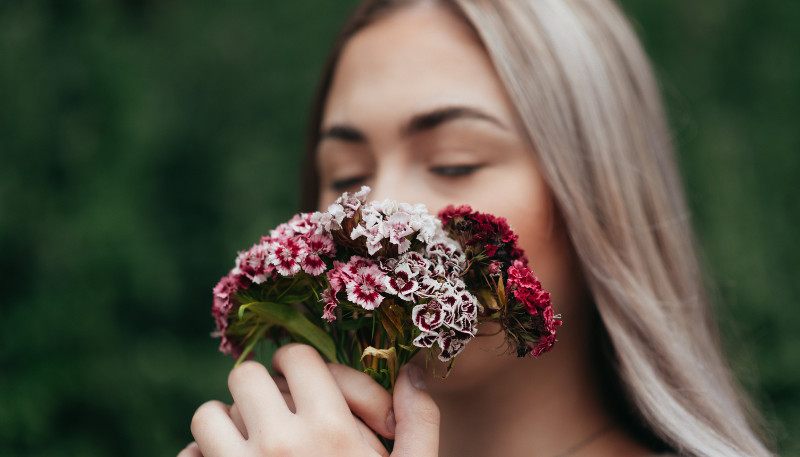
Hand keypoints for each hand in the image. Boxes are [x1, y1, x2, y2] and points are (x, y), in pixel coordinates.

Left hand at [179, 343, 438, 456]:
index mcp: (333, 432)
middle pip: (245, 376)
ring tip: (252, 446)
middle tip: (279, 413)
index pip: (296, 357)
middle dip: (261, 389)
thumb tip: (413, 367)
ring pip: (209, 414)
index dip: (299, 365)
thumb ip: (420, 420)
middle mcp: (281, 446)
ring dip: (227, 424)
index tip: (306, 385)